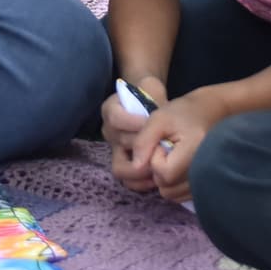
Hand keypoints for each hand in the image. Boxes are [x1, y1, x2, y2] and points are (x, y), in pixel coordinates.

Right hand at [102, 75, 165, 194]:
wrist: (149, 104)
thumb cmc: (150, 94)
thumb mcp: (152, 87)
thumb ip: (152, 95)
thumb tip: (156, 112)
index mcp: (110, 110)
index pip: (116, 118)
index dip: (135, 124)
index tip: (153, 125)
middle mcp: (109, 131)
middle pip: (121, 143)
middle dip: (143, 149)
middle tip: (162, 152)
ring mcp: (114, 149)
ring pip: (121, 167)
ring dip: (142, 170)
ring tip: (160, 168)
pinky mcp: (123, 164)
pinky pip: (127, 179)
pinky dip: (141, 182)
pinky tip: (157, 177)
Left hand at [140, 88, 230, 204]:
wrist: (211, 114)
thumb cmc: (184, 113)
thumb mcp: (159, 118)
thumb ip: (144, 141)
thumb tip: (136, 167)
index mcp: (195, 152)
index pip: (163, 172)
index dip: (155, 159)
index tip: (162, 143)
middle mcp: (205, 172)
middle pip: (166, 188)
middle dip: (159, 170)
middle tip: (167, 150)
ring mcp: (207, 182)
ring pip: (171, 195)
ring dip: (165, 179)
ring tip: (173, 157)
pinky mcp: (204, 187)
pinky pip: (180, 196)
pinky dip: (174, 185)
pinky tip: (178, 167)